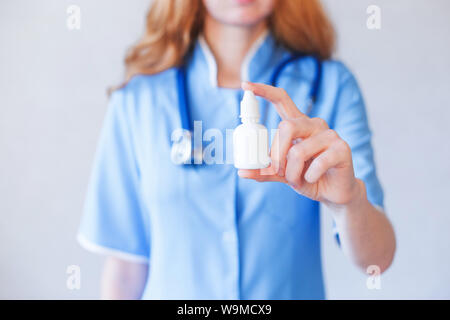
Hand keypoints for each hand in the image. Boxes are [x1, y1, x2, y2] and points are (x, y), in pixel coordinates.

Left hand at [238, 82, 362, 207]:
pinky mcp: (342, 148)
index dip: (264, 91)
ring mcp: (330, 134)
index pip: (281, 100)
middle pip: (286, 126)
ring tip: (297, 180)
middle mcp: (313, 124)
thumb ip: (264, 170)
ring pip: (298, 150)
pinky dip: (310, 176)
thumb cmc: (307, 177)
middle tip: (278, 171)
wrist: (333, 193)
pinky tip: (313, 179)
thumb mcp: (282, 174)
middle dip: (277, 155)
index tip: (246, 85)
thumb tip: (242, 172)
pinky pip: (318, 163)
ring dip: (292, 172)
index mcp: (298, 125)